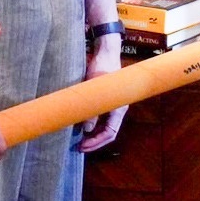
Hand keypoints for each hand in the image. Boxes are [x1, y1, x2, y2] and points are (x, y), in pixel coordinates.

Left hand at [78, 34, 126, 152]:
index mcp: (119, 107)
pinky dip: (93, 126)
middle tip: (80, 148)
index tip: (83, 146)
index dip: (96, 142)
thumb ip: (91, 108)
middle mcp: (118, 109)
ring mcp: (113, 106)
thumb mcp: (93, 87)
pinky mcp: (107, 101)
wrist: (105, 53)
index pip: (110, 133)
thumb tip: (86, 129)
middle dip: (95, 142)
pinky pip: (102, 119)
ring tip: (80, 140)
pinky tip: (82, 127)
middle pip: (109, 133)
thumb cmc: (102, 67)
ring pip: (105, 127)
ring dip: (94, 135)